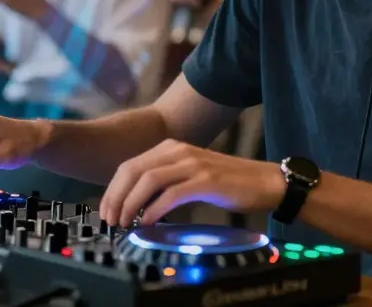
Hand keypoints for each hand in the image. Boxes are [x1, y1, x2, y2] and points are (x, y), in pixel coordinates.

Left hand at [99, 139, 286, 227]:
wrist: (264, 182)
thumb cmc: (227, 183)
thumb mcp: (189, 174)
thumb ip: (165, 181)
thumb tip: (137, 203)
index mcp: (171, 148)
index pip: (130, 165)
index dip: (113, 189)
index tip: (106, 210)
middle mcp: (178, 150)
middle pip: (133, 170)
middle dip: (116, 196)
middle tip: (110, 219)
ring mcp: (192, 163)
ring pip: (148, 180)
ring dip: (131, 203)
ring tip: (125, 222)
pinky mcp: (206, 180)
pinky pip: (171, 194)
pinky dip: (154, 209)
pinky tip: (148, 222)